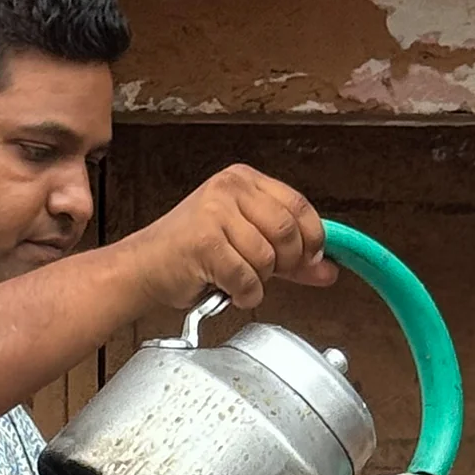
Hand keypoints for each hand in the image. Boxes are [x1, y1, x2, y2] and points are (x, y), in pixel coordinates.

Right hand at [128, 164, 338, 309]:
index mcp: (244, 180)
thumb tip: (329, 270)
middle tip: (268, 274)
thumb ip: (292, 258)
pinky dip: (244, 295)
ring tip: (239, 279)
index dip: (313, 239)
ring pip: (267, 258)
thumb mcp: (249, 247)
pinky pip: (247, 278)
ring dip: (260, 281)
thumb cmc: (194, 255)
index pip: (299, 205)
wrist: (146, 269)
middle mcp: (229, 188)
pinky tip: (229, 289)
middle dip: (287, 264)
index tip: (309, 261)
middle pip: (287, 232)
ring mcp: (215, 211)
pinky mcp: (204, 241)